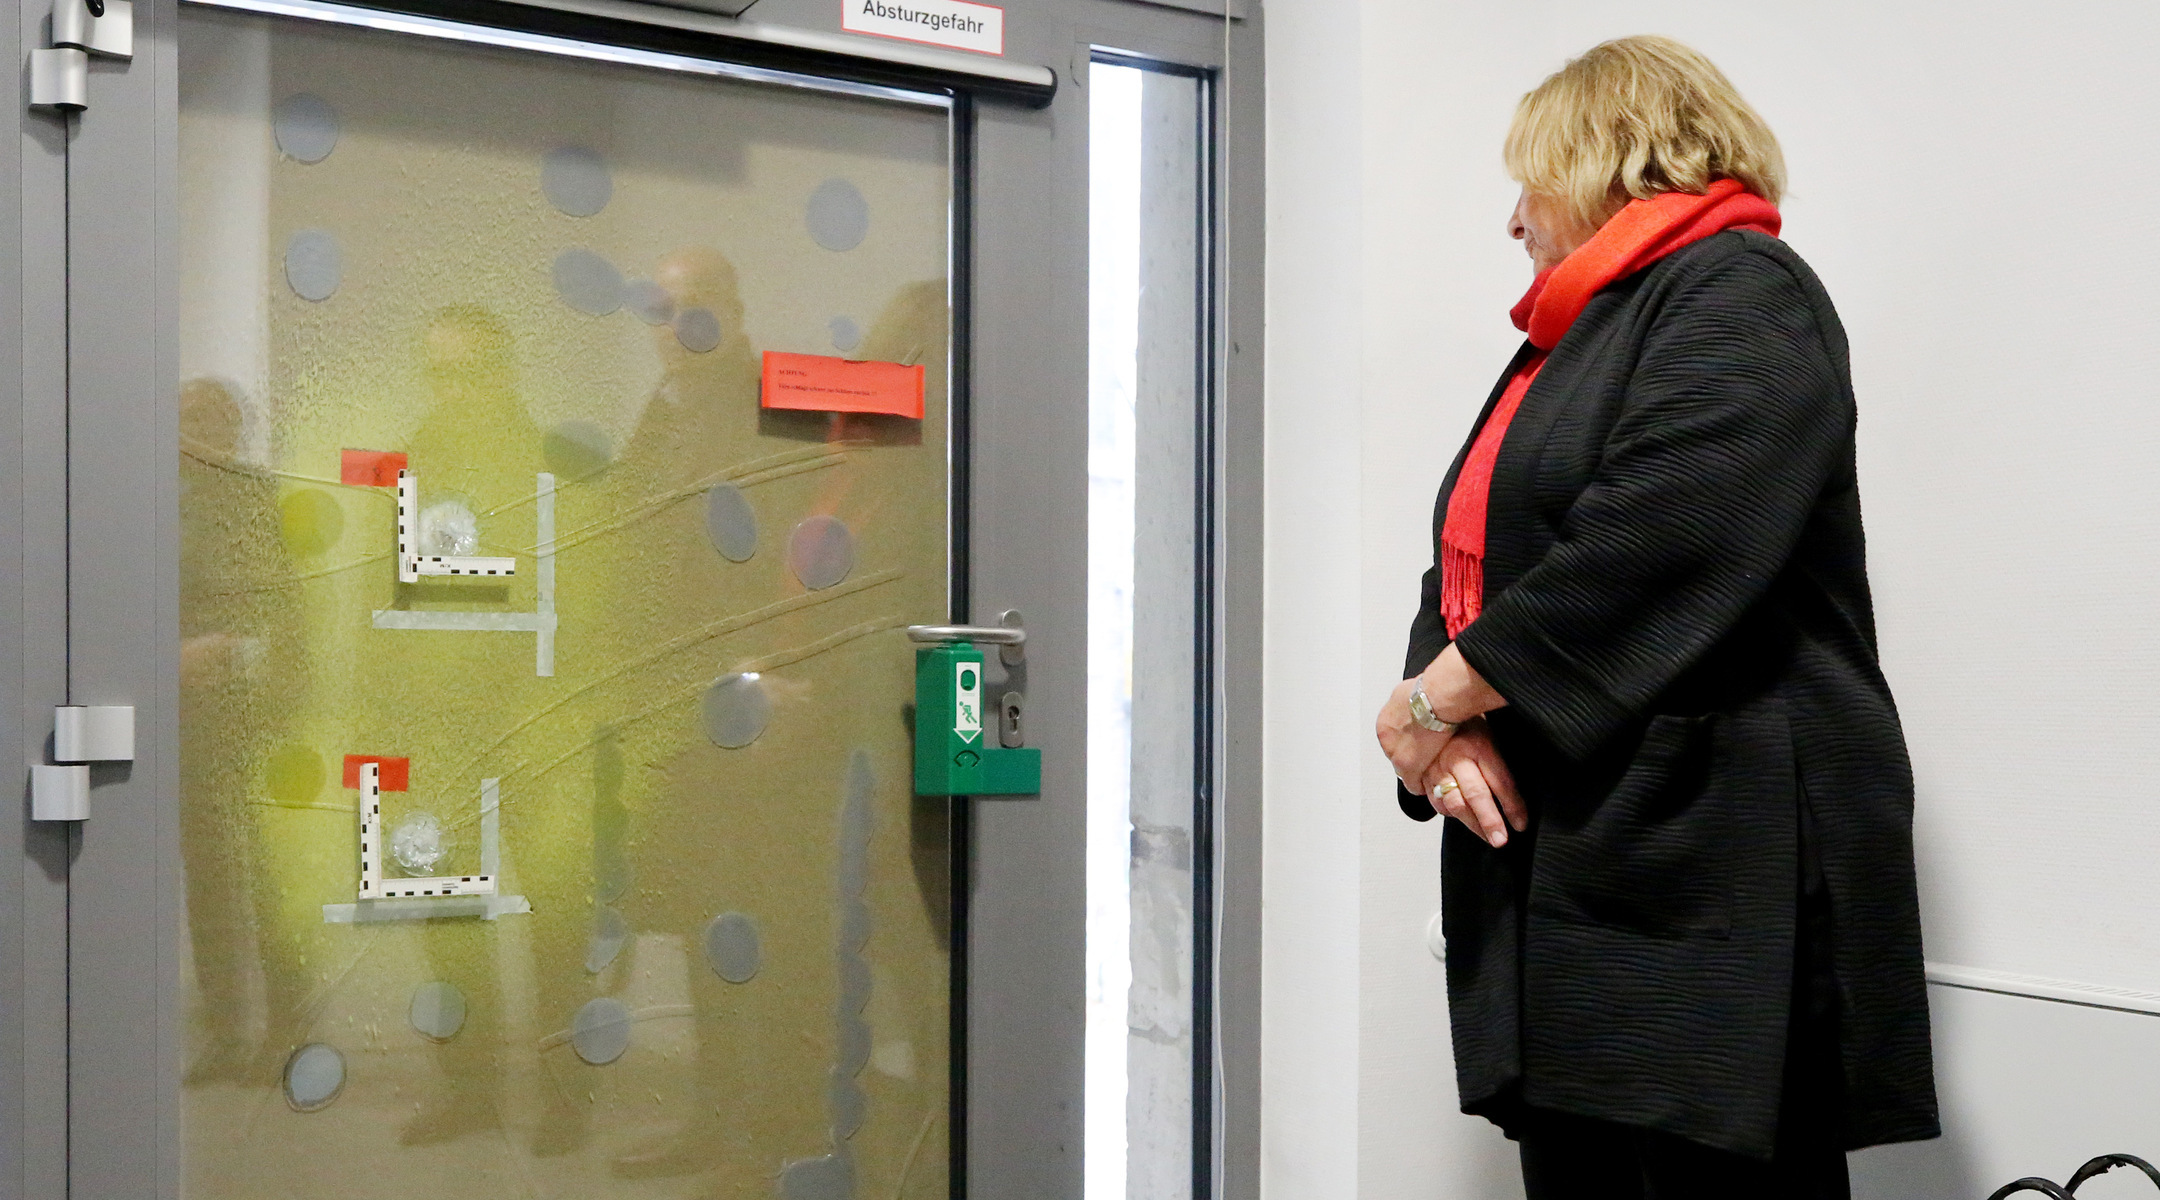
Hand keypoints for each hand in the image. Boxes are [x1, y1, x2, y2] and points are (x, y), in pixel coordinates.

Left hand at [1377, 677, 1457, 794]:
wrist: (1438, 698)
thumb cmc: (1434, 690)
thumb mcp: (1413, 689)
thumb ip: (1411, 700)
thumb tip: (1418, 697)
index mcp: (1386, 718)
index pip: (1393, 736)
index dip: (1408, 740)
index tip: (1416, 743)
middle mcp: (1386, 735)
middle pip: (1396, 752)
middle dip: (1410, 754)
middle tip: (1425, 757)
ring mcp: (1395, 752)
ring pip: (1403, 767)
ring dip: (1415, 769)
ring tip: (1427, 772)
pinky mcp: (1408, 766)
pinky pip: (1411, 782)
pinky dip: (1419, 784)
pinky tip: (1427, 786)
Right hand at [1420, 719, 1526, 846]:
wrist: (1429, 707)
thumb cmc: (1466, 719)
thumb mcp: (1490, 729)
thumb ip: (1501, 756)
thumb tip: (1522, 786)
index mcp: (1479, 745)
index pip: (1501, 781)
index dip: (1512, 805)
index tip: (1521, 824)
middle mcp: (1458, 758)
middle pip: (1476, 795)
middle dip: (1490, 821)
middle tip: (1501, 840)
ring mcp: (1437, 767)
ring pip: (1454, 803)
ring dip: (1472, 824)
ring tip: (1487, 838)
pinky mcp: (1421, 774)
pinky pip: (1435, 801)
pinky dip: (1448, 813)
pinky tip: (1461, 818)